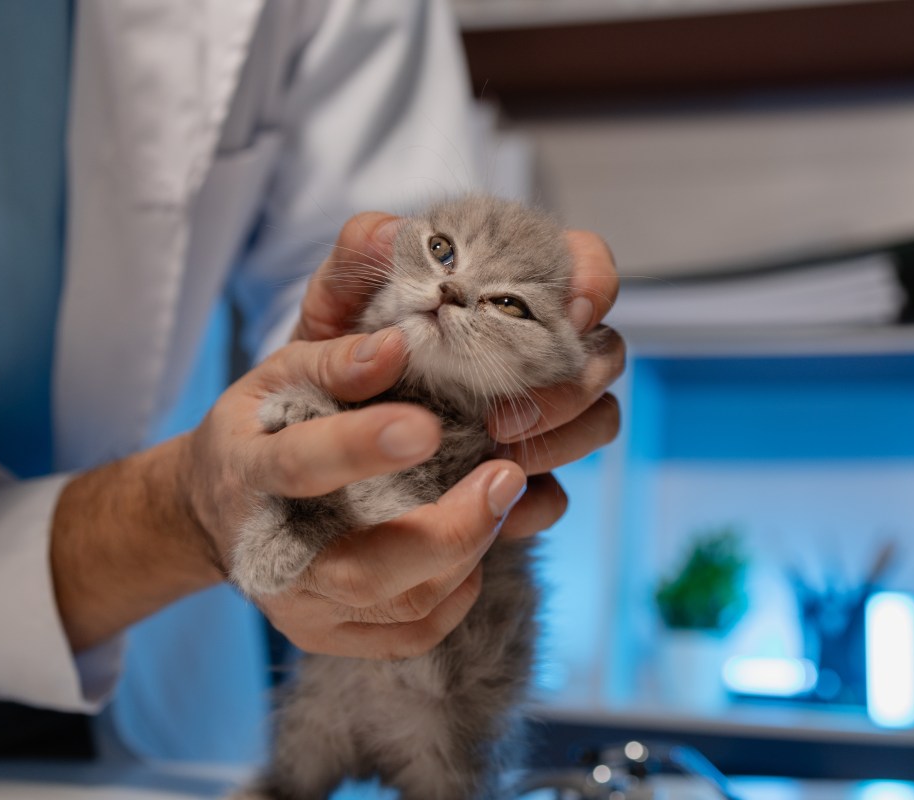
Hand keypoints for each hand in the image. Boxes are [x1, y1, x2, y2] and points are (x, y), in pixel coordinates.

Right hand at [180, 326, 532, 658]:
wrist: (210, 509)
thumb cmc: (258, 428)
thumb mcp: (276, 376)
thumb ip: (335, 362)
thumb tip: (398, 347)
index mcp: (246, 474)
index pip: (301, 468)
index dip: (361, 449)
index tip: (429, 428)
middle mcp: (268, 556)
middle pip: (365, 571)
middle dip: (450, 529)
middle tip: (506, 477)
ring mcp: (298, 608)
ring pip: (400, 606)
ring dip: (466, 554)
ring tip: (499, 500)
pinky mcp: (325, 636)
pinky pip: (409, 635)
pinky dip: (456, 596)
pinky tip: (472, 549)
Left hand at [296, 213, 624, 480]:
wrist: (309, 434)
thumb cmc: (336, 352)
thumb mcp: (335, 298)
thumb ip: (361, 251)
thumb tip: (397, 235)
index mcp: (509, 291)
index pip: (585, 266)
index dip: (593, 281)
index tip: (566, 311)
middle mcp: (537, 350)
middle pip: (605, 352)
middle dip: (571, 381)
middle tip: (505, 405)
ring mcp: (539, 414)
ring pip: (598, 419)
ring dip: (562, 435)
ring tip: (494, 445)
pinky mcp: (520, 477)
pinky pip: (557, 495)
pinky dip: (533, 500)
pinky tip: (492, 501)